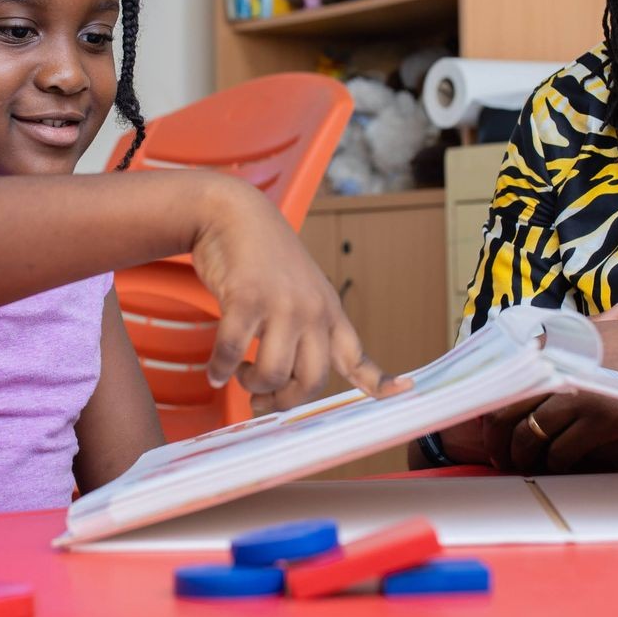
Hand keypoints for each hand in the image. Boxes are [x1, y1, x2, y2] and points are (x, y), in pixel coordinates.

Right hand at [188, 177, 404, 411]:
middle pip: (312, 381)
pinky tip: (215, 370)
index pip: (358, 356)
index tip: (403, 391)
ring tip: (240, 374)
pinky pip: (233, 352)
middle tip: (263, 402)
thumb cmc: (264, 258)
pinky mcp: (247, 298)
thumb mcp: (302, 291)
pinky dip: (220, 368)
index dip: (380, 381)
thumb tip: (287, 383)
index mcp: (329, 313)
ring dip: (252, 384)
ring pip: (274, 374)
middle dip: (285, 401)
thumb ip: (305, 331)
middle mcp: (312, 311)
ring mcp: (282, 304)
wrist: (234, 214)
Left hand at [479, 303, 617, 474]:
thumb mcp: (600, 332)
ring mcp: (576, 394)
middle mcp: (557, 366)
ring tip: (523, 465)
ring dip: (523, 456)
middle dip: (497, 440)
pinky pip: (561, 452)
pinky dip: (554, 464)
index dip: (489, 407)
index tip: (488, 424)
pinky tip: (557, 466)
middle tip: (498, 456)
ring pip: (530, 436)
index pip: (502, 378)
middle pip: (506, 410)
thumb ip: (567, 341)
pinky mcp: (597, 420)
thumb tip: (538, 350)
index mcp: (553, 343)